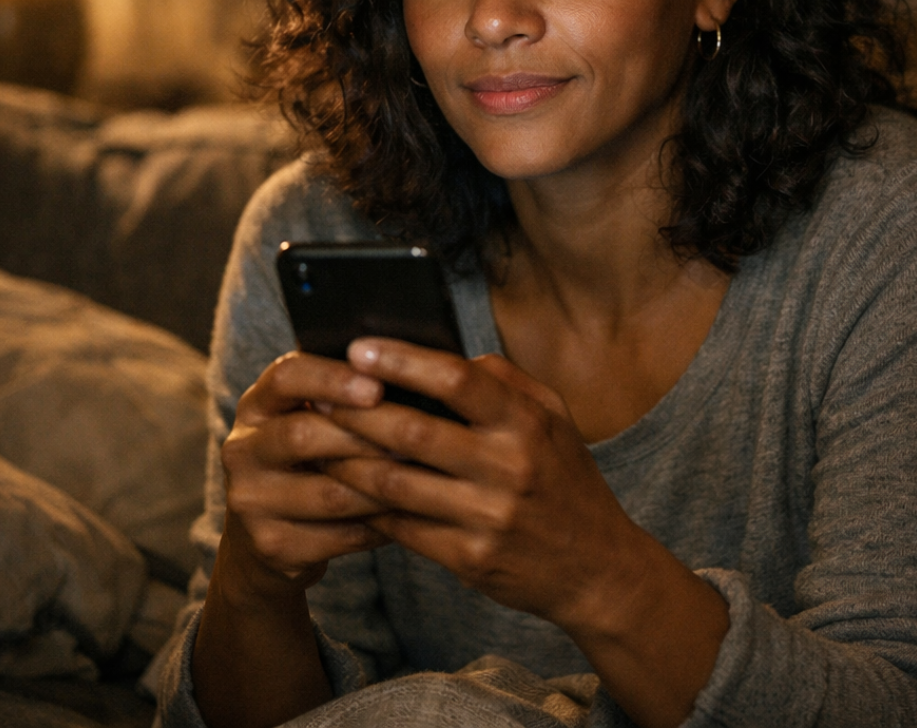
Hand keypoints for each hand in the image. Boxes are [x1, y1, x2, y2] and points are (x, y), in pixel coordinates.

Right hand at [216, 350, 392, 604]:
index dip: (333, 379)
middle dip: (366, 435)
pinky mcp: (272, 545)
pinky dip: (380, 525)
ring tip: (423, 475)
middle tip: (417, 436)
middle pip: (303, 434)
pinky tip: (407, 514)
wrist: (260, 539)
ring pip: (330, 493)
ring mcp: (251, 502)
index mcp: (256, 406)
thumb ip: (342, 396)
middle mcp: (242, 450)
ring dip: (383, 485)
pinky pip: (340, 536)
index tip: (378, 386)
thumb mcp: (307, 417)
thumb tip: (409, 371)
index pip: (285, 377)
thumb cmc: (307, 460)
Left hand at [321, 338, 647, 632]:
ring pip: (395, 483)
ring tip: (318, 441)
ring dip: (348, 460)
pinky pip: (401, 527)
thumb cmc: (566, 480)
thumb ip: (506, 381)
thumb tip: (448, 356)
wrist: (598, 569)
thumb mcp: (554, 418)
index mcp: (526, 423)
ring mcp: (487, 518)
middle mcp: (508, 467)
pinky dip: (368, 506)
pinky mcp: (469, 559)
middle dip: (356, 412)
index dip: (402, 360)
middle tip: (319, 395)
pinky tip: (346, 489)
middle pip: (412, 432)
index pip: (456, 380)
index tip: (358, 348)